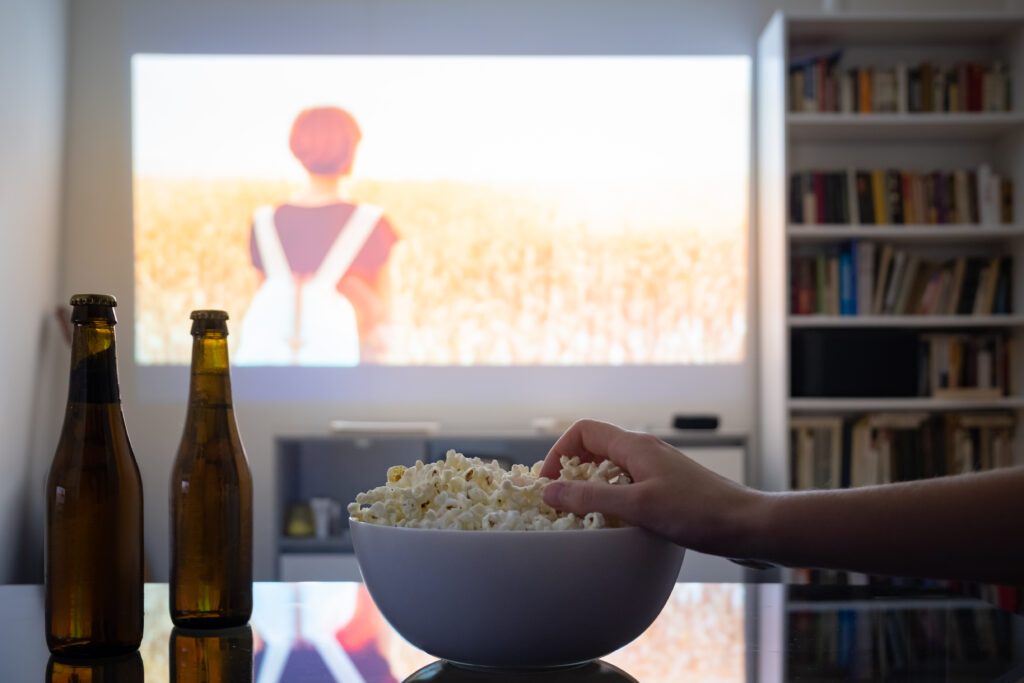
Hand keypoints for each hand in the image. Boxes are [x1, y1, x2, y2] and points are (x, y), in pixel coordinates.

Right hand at [541, 419, 764, 557]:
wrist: (750, 526)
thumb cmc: (700, 513)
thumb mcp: (638, 507)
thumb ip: (591, 498)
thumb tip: (549, 491)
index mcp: (635, 446)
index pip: (583, 431)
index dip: (558, 452)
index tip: (549, 483)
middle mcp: (645, 452)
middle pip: (594, 448)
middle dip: (571, 471)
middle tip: (561, 502)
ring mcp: (658, 470)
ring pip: (611, 469)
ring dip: (592, 488)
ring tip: (584, 516)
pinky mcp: (668, 489)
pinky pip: (629, 486)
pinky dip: (613, 500)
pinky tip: (616, 525)